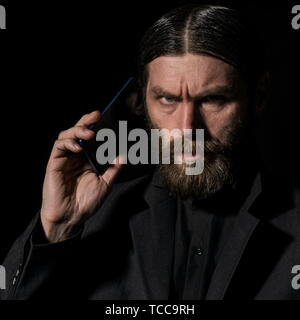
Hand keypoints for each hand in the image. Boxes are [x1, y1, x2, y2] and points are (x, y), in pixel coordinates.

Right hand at [40, 111, 122, 241]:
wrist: (71, 217)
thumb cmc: (86, 202)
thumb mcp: (105, 183)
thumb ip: (114, 169)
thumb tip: (124, 155)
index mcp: (86, 159)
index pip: (90, 138)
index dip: (94, 126)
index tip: (103, 116)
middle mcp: (75, 156)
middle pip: (77, 132)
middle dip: (85, 122)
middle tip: (95, 116)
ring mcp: (64, 159)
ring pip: (66, 136)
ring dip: (77, 131)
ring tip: (89, 132)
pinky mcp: (54, 164)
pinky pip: (58, 147)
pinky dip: (67, 143)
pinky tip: (77, 146)